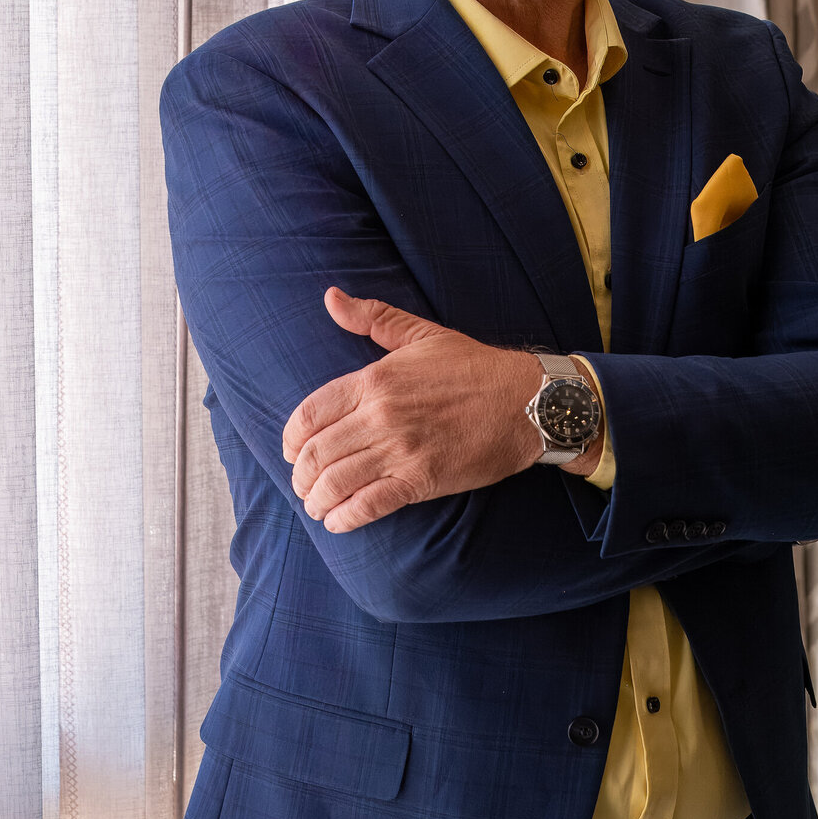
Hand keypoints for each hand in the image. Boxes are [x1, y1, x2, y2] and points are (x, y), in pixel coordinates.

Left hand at [282, 288, 544, 532]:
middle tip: (303, 484)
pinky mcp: (421, 480)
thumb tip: (330, 297)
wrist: (527, 402)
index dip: (290, 439)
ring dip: (317, 499)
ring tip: (317, 505)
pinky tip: (337, 521)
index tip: (291, 451)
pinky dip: (345, 518)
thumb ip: (372, 317)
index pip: (309, 413)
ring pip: (336, 481)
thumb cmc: (474, 367)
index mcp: (375, 379)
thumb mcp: (422, 333)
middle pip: (317, 452)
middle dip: (301, 475)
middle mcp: (382, 415)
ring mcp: (401, 449)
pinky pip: (368, 504)